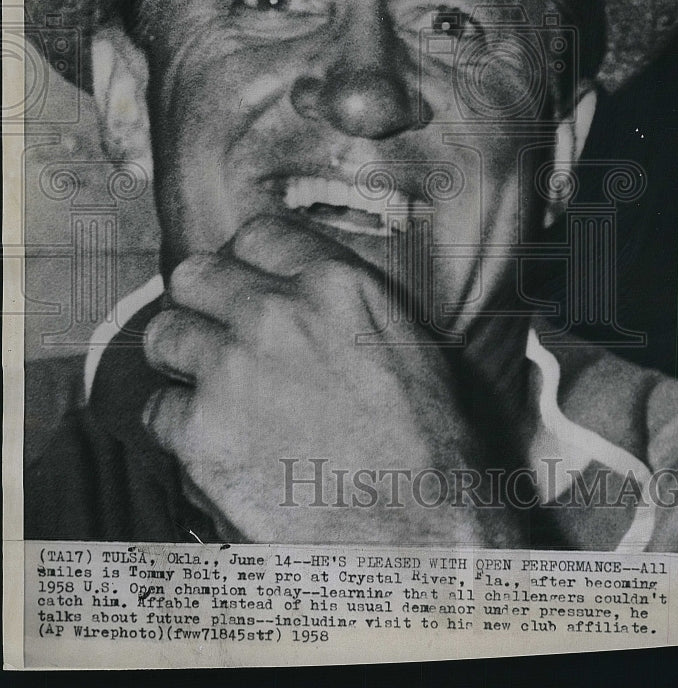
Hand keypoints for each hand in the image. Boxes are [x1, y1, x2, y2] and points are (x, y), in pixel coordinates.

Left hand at [143, 215, 521, 544]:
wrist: (420, 533)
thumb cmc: (426, 446)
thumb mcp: (404, 344)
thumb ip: (343, 305)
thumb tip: (296, 294)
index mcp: (334, 285)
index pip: (255, 236)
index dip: (244, 265)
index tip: (244, 288)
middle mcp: (277, 315)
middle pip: (193, 274)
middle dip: (200, 303)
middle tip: (214, 336)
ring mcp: (232, 370)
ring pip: (163, 334)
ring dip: (181, 362)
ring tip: (211, 392)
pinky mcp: (201, 434)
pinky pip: (158, 409)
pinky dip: (179, 430)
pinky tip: (217, 448)